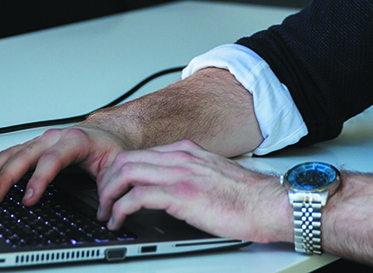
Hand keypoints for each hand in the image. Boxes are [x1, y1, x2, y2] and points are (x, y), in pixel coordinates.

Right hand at [0, 124, 128, 205]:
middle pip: (24, 155)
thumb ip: (109, 190)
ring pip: (10, 154)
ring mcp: (40, 141)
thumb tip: (103, 213)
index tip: (28, 199)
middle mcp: (53, 138)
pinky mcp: (32, 147)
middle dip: (5, 177)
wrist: (108, 130)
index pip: (53, 159)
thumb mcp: (117, 166)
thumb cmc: (109, 146)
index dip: (39, 179)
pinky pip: (6, 154)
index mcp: (75, 140)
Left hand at [94, 139, 287, 242]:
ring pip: (125, 173)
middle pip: (126, 160)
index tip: (114, 190)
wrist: (269, 203)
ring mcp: (179, 174)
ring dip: (108, 196)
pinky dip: (120, 209)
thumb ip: (191, 176)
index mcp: (187, 151)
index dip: (119, 172)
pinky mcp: (180, 194)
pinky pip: (136, 197)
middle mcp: (180, 157)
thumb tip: (172, 191)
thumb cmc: (247, 198)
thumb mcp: (212, 176)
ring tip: (106, 214)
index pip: (140, 154)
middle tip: (103, 203)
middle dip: (107, 182)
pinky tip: (119, 220)